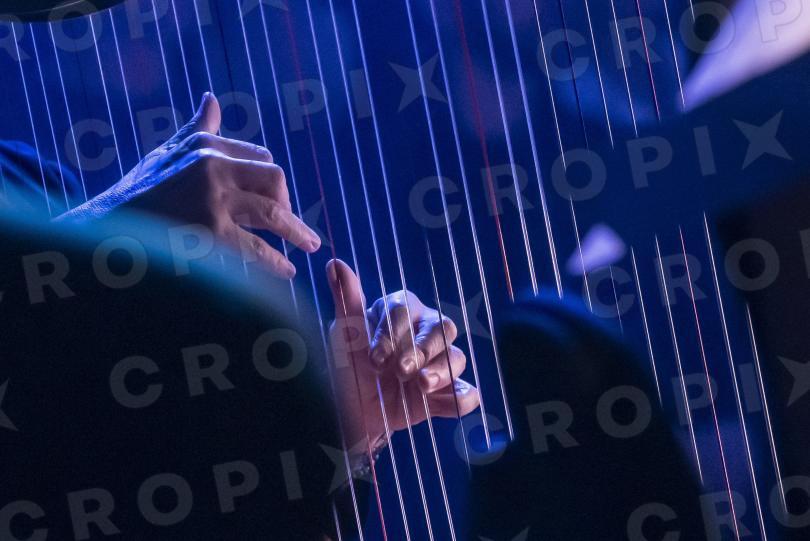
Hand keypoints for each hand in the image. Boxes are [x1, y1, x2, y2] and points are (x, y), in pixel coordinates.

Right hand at [59, 93, 319, 278]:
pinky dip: (276, 262)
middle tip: (294, 225)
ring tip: (310, 246)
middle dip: (288, 202)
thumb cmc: (140, 193)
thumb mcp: (167, 154)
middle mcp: (211, 164)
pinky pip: (257, 248)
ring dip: (297, 232)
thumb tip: (211, 99)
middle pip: (275, 178)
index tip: (277, 199)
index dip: (272, 181)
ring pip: (273, 212)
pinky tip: (287, 271)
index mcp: (204, 143)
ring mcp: (212, 199)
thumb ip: (197, 129)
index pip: (260, 156)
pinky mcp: (210, 233)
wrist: (105, 231)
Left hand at [326, 259, 478, 452]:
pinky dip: (462, 398)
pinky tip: (449, 404)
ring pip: (456, 357)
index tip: (374, 358)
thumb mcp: (343, 338)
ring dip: (441, 371)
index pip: (405, 310)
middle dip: (422, 349)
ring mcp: (439, 363)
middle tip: (403, 371)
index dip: (391, 333)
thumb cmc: (349, 367)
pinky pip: (466, 393)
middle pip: (441, 328)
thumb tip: (335, 264)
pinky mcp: (447, 393)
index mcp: (401, 312)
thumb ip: (346, 302)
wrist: (353, 414)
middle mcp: (424, 333)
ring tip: (421, 385)